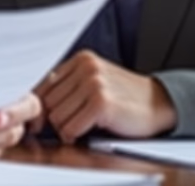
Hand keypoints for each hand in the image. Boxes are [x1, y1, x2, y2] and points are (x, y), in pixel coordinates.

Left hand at [30, 50, 176, 143]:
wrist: (160, 104)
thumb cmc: (125, 98)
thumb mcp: (95, 82)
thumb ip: (69, 85)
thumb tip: (34, 101)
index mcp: (81, 59)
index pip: (43, 84)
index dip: (40, 106)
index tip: (39, 121)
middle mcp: (86, 67)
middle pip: (48, 102)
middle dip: (56, 119)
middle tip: (73, 124)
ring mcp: (94, 83)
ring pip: (57, 117)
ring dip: (67, 128)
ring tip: (84, 126)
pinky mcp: (101, 103)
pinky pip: (71, 127)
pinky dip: (76, 135)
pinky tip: (89, 131)